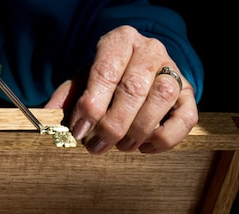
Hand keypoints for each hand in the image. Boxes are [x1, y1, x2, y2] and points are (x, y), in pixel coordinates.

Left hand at [44, 26, 198, 154]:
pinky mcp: (189, 94)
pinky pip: (186, 119)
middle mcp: (150, 51)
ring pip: (161, 101)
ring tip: (121, 146)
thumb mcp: (84, 79)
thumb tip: (49, 118)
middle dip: (112, 125)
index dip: (92, 105)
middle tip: (97, 146)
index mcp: (120, 41)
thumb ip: (68, 96)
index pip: (106, 71)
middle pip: (133, 89)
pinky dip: (165, 139)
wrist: (140, 68)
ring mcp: (173, 71)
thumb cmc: (109, 76)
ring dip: (138, 132)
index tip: (80, 130)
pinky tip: (145, 147)